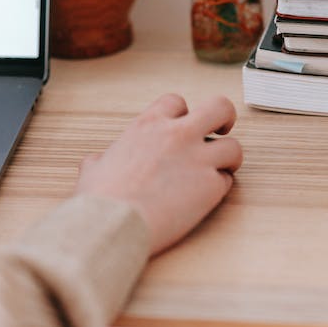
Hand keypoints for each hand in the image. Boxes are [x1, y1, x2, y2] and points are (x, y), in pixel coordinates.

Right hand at [75, 94, 242, 255]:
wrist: (113, 225)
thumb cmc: (100, 200)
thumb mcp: (93, 168)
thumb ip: (102, 159)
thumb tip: (97, 162)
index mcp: (148, 125)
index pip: (177, 101)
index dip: (183, 114)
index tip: (183, 126)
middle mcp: (178, 135)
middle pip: (220, 107)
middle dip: (225, 119)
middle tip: (222, 132)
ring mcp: (197, 159)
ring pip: (234, 146)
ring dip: (228, 159)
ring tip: (218, 171)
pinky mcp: (210, 186)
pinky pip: (226, 181)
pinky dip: (218, 188)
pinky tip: (205, 198)